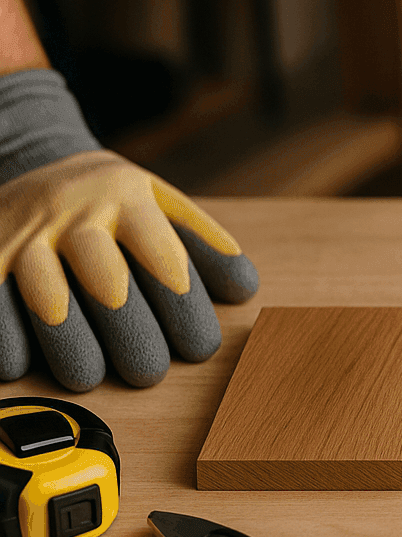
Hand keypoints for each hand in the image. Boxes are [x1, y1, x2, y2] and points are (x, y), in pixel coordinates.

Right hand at [0, 150, 257, 390]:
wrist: (35, 158)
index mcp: (130, 200)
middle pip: (107, 283)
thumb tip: (244, 289)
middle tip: (148, 373)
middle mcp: (76, 212)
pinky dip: (7, 337)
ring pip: (47, 298)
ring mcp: (25, 233)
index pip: (164, 258)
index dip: (183, 308)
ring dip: (70, 345)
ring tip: (88, 378)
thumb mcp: (162, 204)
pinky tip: (23, 366)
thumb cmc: (113, 202)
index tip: (200, 349)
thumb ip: (204, 245)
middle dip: (131, 334)